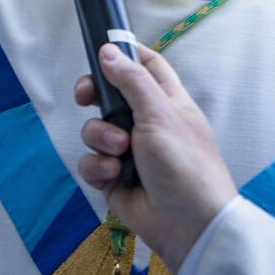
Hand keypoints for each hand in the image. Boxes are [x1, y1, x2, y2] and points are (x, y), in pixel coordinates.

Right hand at [76, 44, 237, 273]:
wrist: (189, 224)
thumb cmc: (184, 163)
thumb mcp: (160, 114)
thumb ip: (132, 80)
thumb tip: (108, 50)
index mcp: (167, 102)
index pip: (147, 66)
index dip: (125, 54)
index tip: (102, 50)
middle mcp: (147, 123)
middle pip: (110, 95)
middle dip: (94, 95)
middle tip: (85, 97)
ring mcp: (128, 151)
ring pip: (95, 129)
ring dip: (101, 137)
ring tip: (119, 152)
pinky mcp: (112, 177)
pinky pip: (90, 161)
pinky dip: (98, 166)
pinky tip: (113, 175)